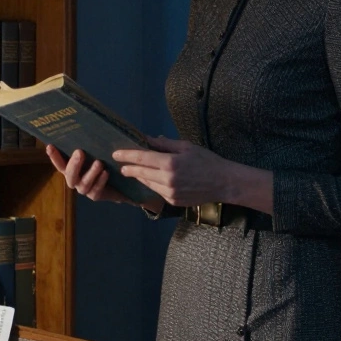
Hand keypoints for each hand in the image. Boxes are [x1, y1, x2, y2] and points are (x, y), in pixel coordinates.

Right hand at [46, 145, 128, 203]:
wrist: (120, 181)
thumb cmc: (105, 161)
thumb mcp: (97, 152)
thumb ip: (89, 144)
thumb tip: (86, 124)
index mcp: (72, 168)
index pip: (60, 163)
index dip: (54, 156)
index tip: (50, 145)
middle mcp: (75, 179)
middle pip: (69, 175)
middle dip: (74, 164)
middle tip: (80, 152)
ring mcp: (84, 189)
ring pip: (83, 184)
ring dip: (90, 173)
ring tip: (99, 162)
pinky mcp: (95, 196)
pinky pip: (96, 191)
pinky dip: (100, 181)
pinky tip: (106, 172)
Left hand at [114, 135, 232, 208]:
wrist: (223, 183)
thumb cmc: (206, 161)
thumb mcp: (186, 147)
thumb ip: (165, 144)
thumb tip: (147, 139)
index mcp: (170, 163)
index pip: (142, 158)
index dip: (127, 155)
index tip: (116, 154)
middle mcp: (167, 180)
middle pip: (141, 173)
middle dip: (129, 168)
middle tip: (121, 165)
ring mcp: (170, 193)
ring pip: (147, 183)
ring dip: (139, 177)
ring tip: (132, 171)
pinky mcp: (173, 201)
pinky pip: (157, 191)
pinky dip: (152, 185)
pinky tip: (150, 179)